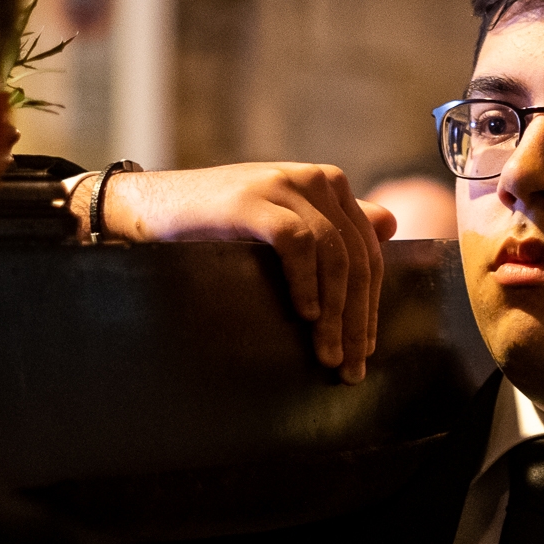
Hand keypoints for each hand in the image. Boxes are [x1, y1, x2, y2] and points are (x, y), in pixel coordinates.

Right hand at [103, 163, 397, 381]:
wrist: (152, 207)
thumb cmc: (218, 225)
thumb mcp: (283, 224)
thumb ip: (333, 224)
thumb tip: (390, 225)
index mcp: (329, 186)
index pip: (368, 253)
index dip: (370, 306)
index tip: (365, 350)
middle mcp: (315, 180)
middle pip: (356, 258)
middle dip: (356, 318)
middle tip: (350, 364)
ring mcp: (285, 185)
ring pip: (334, 256)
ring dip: (335, 313)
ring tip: (327, 353)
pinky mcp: (255, 200)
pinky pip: (299, 245)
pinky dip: (306, 283)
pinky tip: (305, 315)